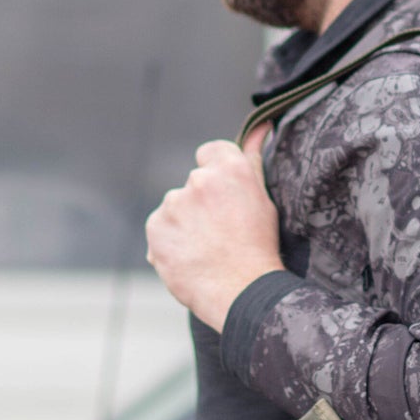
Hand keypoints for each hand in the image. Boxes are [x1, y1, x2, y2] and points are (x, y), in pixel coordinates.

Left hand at [145, 124, 283, 331]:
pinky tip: (191, 260)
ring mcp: (174, 204)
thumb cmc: (259, 249)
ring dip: (185, 224)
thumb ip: (253, 159)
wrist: (242, 293)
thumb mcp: (264, 200)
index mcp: (229, 169)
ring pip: (175, 208)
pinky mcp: (155, 228)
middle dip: (202, 204)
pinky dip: (170, 243)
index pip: (211, 153)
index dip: (217, 175)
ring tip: (206, 251)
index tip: (224, 198)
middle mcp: (199, 180)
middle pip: (194, 184)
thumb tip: (261, 127)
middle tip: (221, 234)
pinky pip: (160, 230)